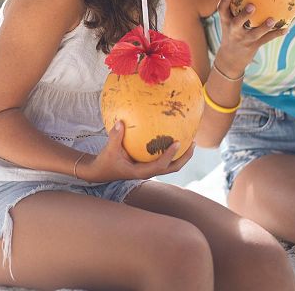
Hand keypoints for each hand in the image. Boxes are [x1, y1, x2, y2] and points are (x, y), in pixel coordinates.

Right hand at [78, 121, 193, 182]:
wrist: (101, 172)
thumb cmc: (106, 161)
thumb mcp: (108, 150)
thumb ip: (114, 137)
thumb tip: (120, 121)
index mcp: (140, 172)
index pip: (160, 166)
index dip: (170, 155)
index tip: (178, 142)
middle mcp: (148, 172)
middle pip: (172, 168)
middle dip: (184, 158)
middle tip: (193, 144)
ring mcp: (149, 169)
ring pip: (170, 165)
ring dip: (182, 155)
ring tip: (191, 141)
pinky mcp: (148, 165)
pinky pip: (163, 158)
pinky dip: (171, 150)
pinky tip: (173, 137)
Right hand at [214, 0, 286, 75]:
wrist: (230, 59)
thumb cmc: (231, 33)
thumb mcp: (228, 22)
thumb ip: (232, 7)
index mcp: (226, 22)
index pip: (222, 10)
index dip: (224, 0)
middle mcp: (234, 30)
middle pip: (237, 22)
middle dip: (244, 15)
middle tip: (252, 6)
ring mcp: (244, 39)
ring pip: (255, 33)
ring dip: (264, 27)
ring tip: (272, 20)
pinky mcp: (253, 46)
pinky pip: (266, 39)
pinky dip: (277, 34)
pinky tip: (286, 29)